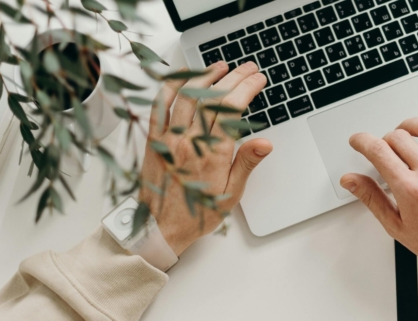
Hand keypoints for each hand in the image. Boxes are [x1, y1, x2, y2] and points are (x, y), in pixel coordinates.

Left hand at [139, 61, 271, 255]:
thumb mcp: (230, 194)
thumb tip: (265, 143)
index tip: (258, 79)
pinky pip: (159, 105)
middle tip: (248, 68)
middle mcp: (189, 142)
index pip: (233, 110)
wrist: (159, 228)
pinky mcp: (153, 139)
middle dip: (234, 78)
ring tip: (221, 66)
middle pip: (213, 98)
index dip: (247, 89)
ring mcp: (169, 138)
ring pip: (187, 96)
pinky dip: (171, 86)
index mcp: (212, 155)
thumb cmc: (196, 213)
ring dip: (206, 76)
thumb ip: (246, 164)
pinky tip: (183, 77)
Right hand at [340, 116, 417, 261]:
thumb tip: (351, 181)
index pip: (378, 151)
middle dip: (384, 140)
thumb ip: (371, 198)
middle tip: (385, 149)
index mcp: (410, 190)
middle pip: (398, 137)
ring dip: (410, 125)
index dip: (362, 141)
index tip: (358, 141)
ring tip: (406, 134)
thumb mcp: (396, 225)